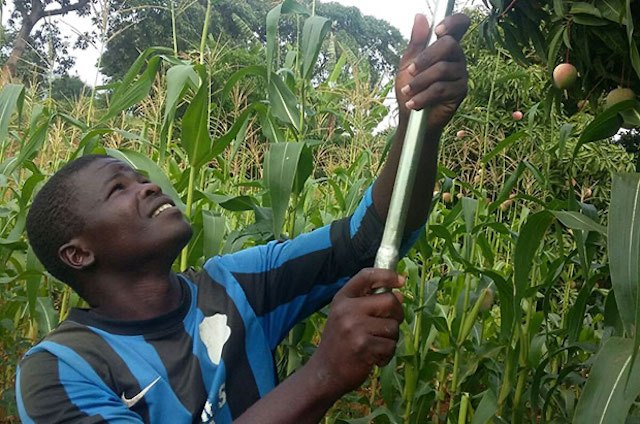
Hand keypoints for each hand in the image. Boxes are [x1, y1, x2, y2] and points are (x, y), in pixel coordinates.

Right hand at [309, 268, 404, 397]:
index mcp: (342, 298)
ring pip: (393, 326)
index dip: (387, 275)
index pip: (366, 276)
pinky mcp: (363, 346)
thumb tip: (399, 296)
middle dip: (397, 313)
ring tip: (374, 345)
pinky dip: (387, 354)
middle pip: (389, 300)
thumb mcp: (345, 316)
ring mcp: (354, 327)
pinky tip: (372, 357)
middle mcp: (347, 309)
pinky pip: (391, 345)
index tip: (401, 281)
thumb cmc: (340, 343)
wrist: (325, 372)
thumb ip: (368, 303)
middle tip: (389, 325)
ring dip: (390, 339)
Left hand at [395, 13, 469, 130]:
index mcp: (446, 46)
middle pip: (449, 44)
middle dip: (426, 58)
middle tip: (410, 71)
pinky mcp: (461, 91)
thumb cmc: (410, 87)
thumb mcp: (408, 63)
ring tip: (407, 92)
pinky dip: (423, 96)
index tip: (438, 30)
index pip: (460, 25)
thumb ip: (416, 42)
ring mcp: (461, 74)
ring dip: (419, 82)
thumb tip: (420, 17)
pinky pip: (441, 89)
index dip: (453, 22)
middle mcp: (457, 57)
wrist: (411, 116)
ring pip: (442, 69)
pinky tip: (413, 103)